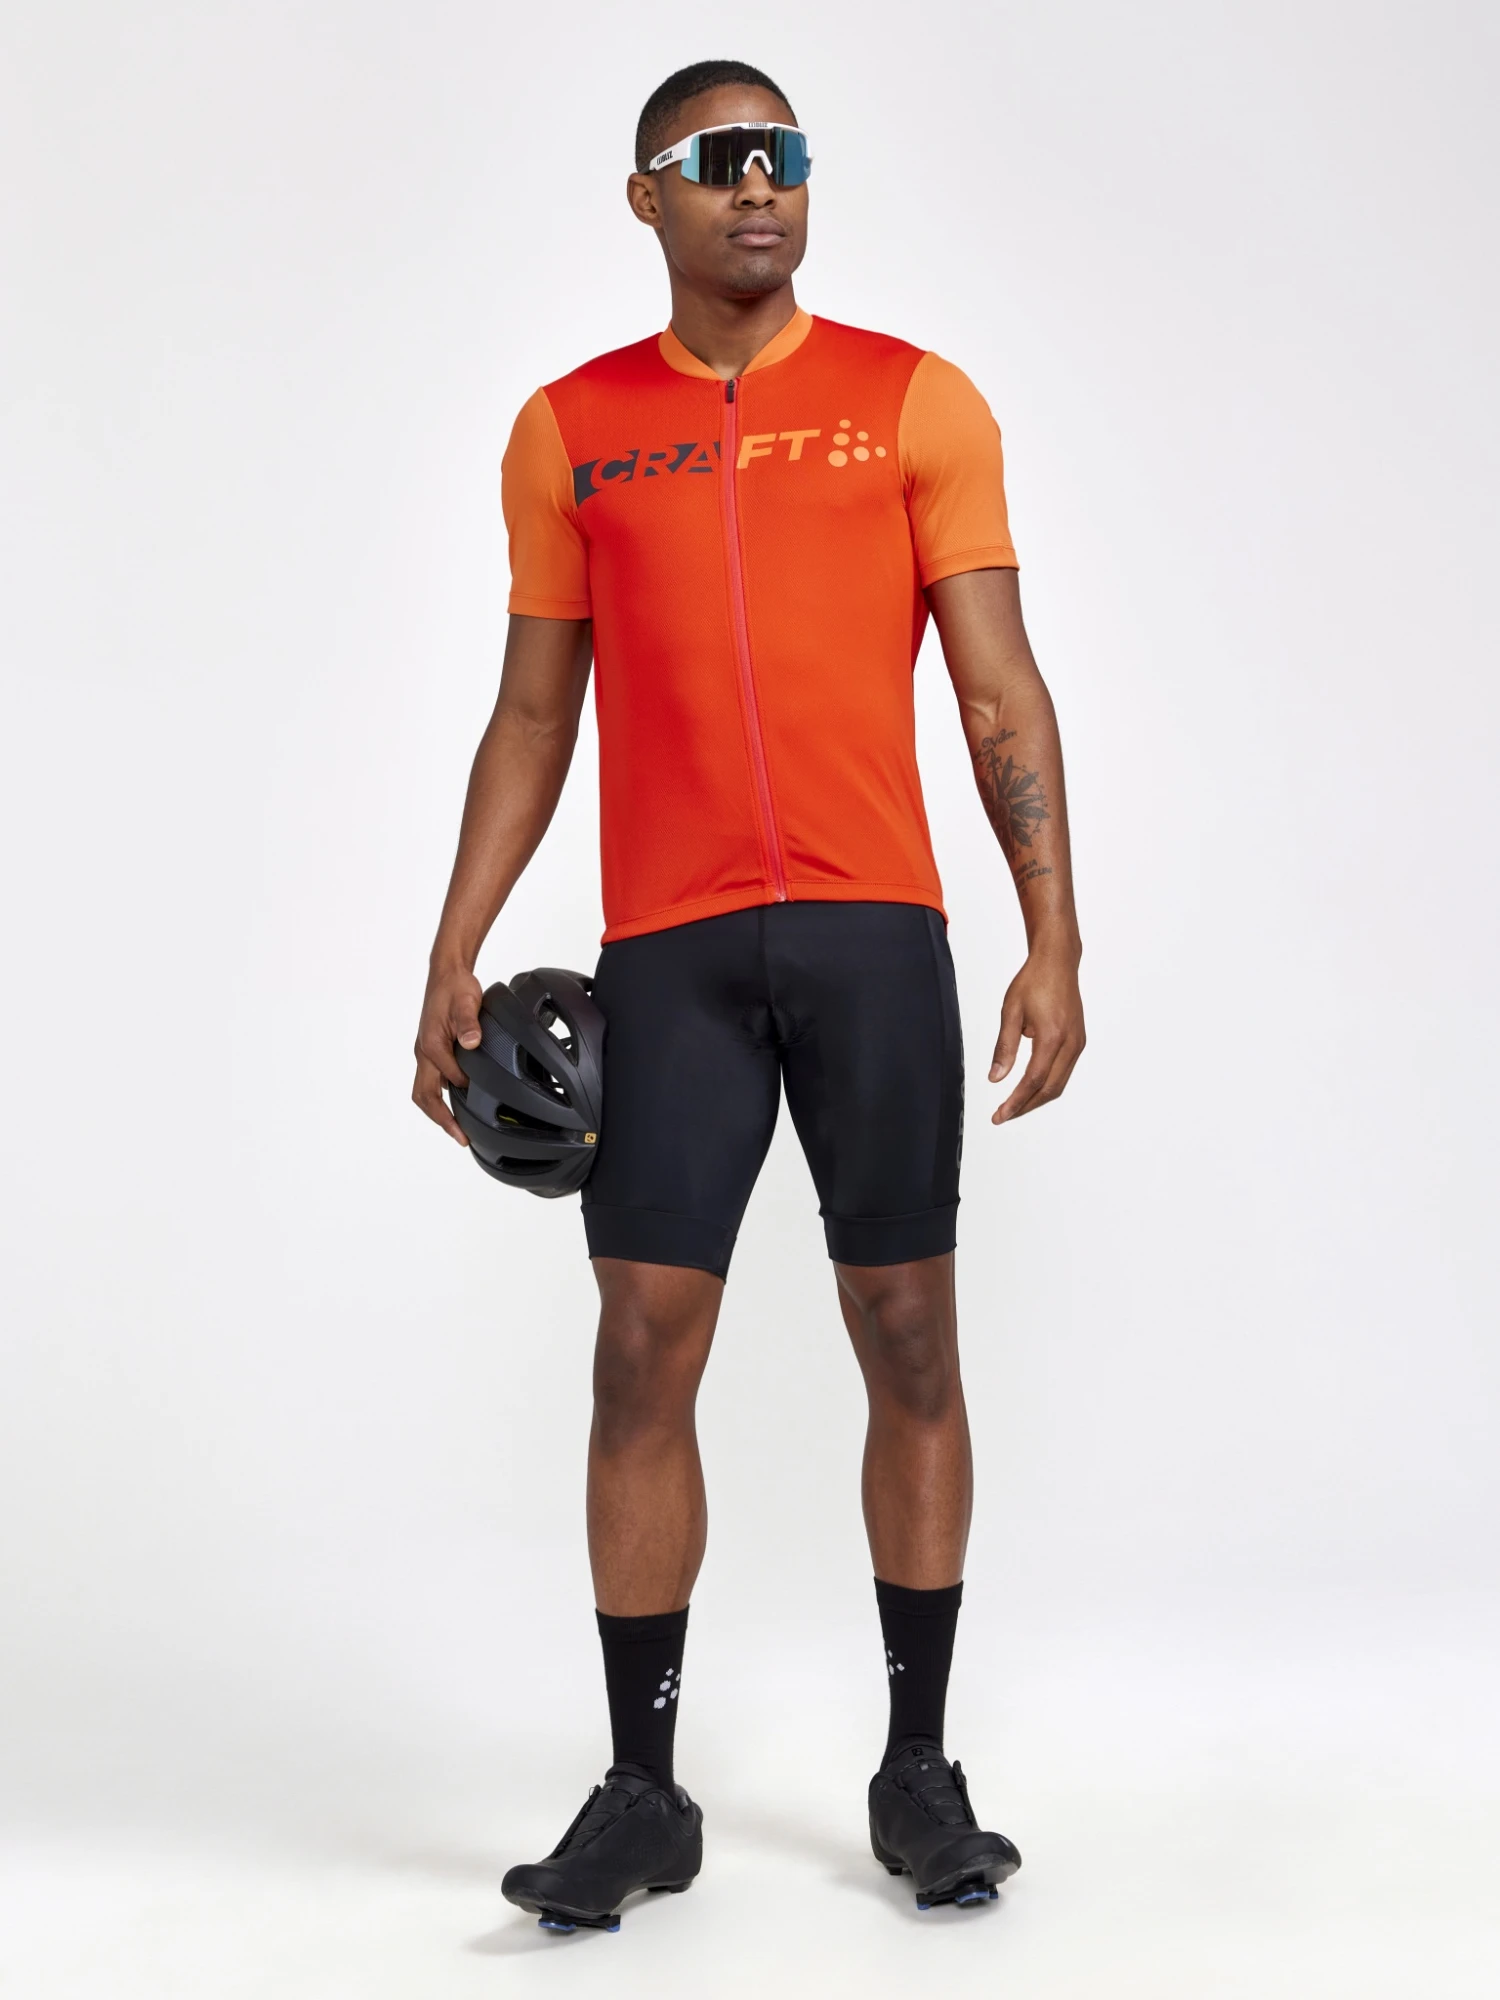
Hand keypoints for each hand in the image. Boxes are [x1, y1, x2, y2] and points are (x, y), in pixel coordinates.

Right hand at [412, 962, 483, 1143]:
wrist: (446, 974)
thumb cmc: (455, 987)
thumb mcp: (466, 1000)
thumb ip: (468, 1022)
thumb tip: (471, 1043)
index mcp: (431, 1045)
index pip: (447, 1079)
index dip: (464, 1093)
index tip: (479, 1106)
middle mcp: (424, 1053)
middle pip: (424, 1096)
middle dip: (441, 1119)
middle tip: (461, 1138)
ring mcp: (426, 1053)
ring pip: (426, 1091)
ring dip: (439, 1112)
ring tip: (459, 1129)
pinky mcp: (432, 1052)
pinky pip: (432, 1081)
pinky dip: (442, 1098)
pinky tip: (461, 1102)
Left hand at [990, 943, 1085, 1123]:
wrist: (1057, 962)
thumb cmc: (1033, 981)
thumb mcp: (1010, 1012)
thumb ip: (1004, 1048)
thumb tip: (996, 1078)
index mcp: (1052, 1037)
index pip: (1033, 1081)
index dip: (1016, 1102)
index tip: (1000, 1115)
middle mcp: (1070, 1044)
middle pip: (1049, 1089)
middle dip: (1025, 1106)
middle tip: (1004, 1115)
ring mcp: (1078, 1043)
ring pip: (1059, 1084)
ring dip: (1037, 1098)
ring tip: (1015, 1106)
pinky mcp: (1078, 1041)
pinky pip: (1065, 1072)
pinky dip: (1048, 1084)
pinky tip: (1031, 1087)